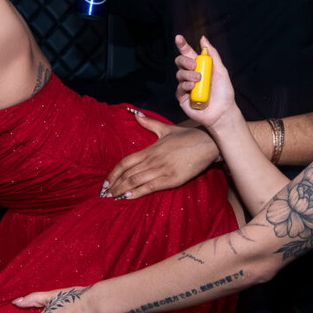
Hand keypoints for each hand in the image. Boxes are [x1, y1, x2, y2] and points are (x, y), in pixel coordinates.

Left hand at [102, 115, 217, 199]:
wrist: (208, 143)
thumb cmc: (188, 136)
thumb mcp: (167, 129)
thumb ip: (149, 123)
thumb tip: (135, 114)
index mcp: (150, 149)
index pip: (126, 162)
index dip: (114, 173)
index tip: (106, 182)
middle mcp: (153, 160)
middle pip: (128, 174)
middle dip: (115, 185)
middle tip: (104, 194)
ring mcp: (162, 170)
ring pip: (136, 181)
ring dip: (122, 190)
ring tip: (112, 197)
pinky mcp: (171, 179)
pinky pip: (150, 187)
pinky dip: (137, 192)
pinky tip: (128, 197)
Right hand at [176, 36, 240, 134]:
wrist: (223, 112)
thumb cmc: (224, 92)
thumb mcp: (221, 70)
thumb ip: (213, 54)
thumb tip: (203, 39)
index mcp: (200, 67)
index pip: (188, 53)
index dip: (182, 45)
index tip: (178, 38)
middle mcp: (191, 75)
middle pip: (180, 62)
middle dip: (184, 61)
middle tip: (194, 65)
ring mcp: (186, 86)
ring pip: (179, 74)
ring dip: (188, 74)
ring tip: (198, 79)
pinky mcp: (182, 97)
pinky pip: (179, 88)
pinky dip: (185, 85)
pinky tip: (193, 86)